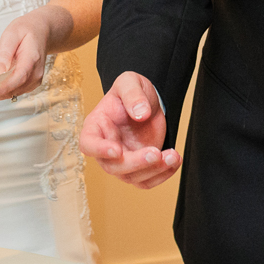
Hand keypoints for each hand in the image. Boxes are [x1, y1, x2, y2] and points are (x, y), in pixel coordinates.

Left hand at [0, 10, 51, 99]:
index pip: (16, 79)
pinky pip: (11, 90)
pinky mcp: (28, 83)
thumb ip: (5, 53)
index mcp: (32, 60)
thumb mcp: (12, 34)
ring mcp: (33, 81)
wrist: (42, 31)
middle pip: (11, 90)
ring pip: (10, 93)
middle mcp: (34, 74)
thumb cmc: (28, 30)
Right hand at [79, 71, 177, 188]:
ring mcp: (122, 161)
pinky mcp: (139, 168)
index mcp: (96, 127)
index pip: (88, 144)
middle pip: (113, 167)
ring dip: (153, 170)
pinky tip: (174, 160)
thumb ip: (133, 95)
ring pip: (132, 177)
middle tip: (155, 153)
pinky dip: (163, 175)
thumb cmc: (132, 91)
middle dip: (135, 163)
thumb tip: (140, 114)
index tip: (117, 150)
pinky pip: (147, 181)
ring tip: (173, 156)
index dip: (99, 150)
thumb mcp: (130, 82)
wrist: (147, 103)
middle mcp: (105, 149)